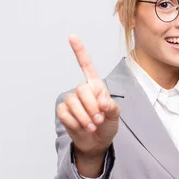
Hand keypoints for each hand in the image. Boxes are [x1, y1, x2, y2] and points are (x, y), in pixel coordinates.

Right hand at [56, 35, 120, 158]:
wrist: (97, 142)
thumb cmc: (107, 125)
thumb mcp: (115, 116)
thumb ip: (111, 107)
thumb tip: (102, 102)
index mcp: (95, 86)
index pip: (86, 66)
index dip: (79, 51)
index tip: (72, 36)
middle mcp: (81, 90)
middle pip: (82, 89)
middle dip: (92, 106)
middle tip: (99, 119)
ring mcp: (71, 100)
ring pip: (73, 102)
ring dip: (85, 117)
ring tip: (93, 126)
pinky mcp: (63, 112)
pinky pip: (65, 113)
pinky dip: (76, 123)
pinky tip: (82, 127)